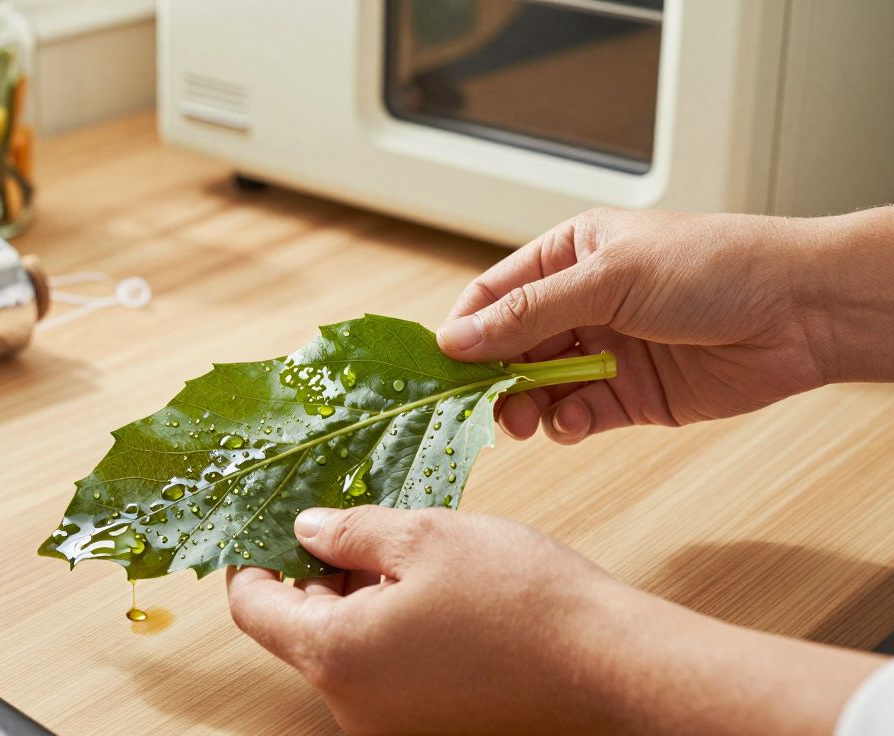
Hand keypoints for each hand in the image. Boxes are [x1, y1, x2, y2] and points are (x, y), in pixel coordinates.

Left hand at [227, 506, 881, 734]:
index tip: (266, 523)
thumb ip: (350, 532)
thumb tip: (306, 529)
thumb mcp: (424, 536)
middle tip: (344, 520)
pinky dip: (387, 627)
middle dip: (312, 573)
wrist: (610, 669)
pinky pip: (382, 671)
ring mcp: (391, 723)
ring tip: (397, 548)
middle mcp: (351, 704)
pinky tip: (428, 589)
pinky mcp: (428, 726)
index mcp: (335, 655)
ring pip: (343, 649)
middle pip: (298, 631)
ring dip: (354, 598)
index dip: (252, 559)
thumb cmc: (521, 598)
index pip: (253, 607)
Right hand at [435, 206, 893, 443]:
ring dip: (526, 406)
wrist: (802, 311)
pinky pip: (578, 415)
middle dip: (493, 378)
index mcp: (570, 255)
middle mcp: (582, 303)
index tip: (444, 365)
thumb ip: (528, 314)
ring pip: (539, 386)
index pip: (495, 294)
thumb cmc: (714, 266)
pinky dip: (567, 423)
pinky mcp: (631, 396)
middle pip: (510, 347)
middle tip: (484, 406)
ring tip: (526, 421)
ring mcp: (606, 351)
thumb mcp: (609, 278)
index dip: (466, 329)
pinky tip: (574, 421)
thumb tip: (456, 339)